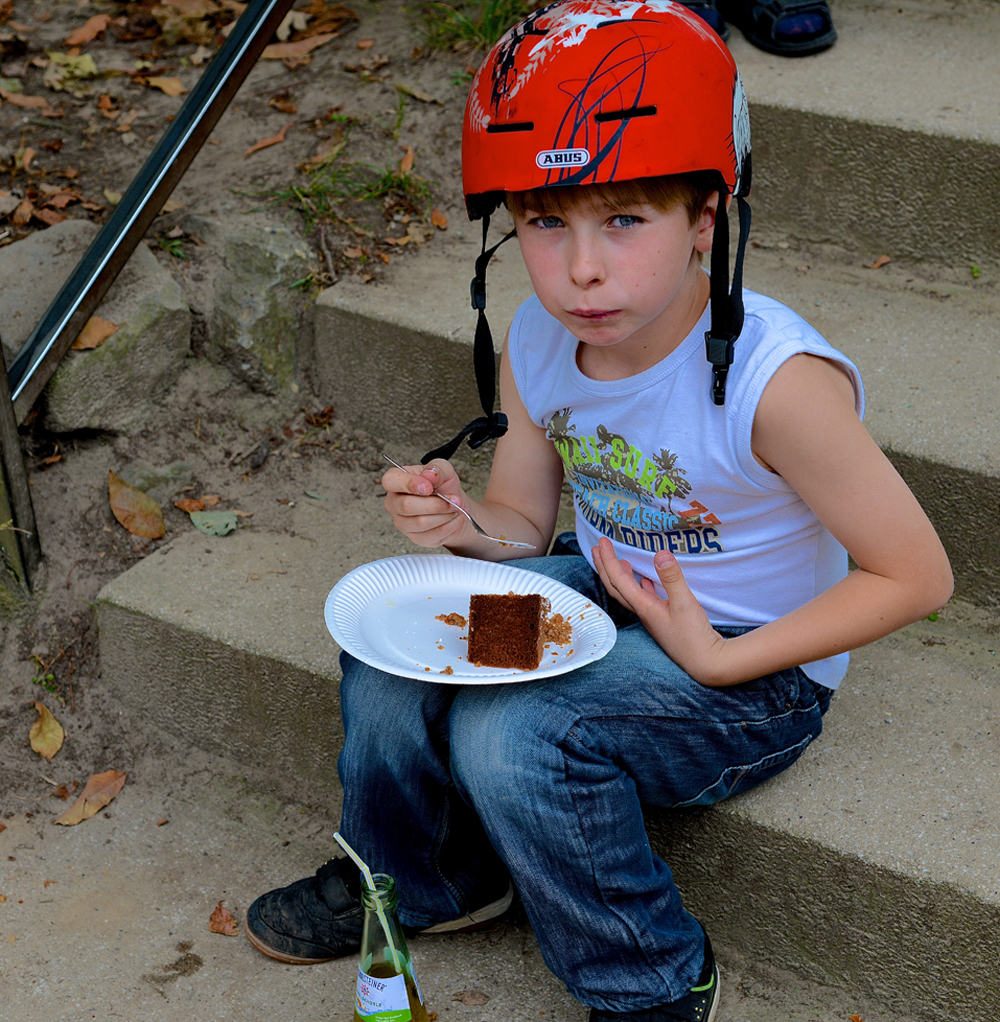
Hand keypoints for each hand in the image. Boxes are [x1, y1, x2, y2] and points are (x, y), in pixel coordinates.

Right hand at [382, 458, 470, 547]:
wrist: (453, 506)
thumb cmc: (443, 486)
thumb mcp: (444, 469)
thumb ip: (437, 468)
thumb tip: (429, 475)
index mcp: (396, 481)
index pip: (390, 481)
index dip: (409, 484)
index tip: (429, 487)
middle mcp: (394, 503)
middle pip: (407, 506)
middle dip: (436, 503)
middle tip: (455, 500)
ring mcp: (403, 522)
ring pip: (422, 522)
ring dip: (446, 515)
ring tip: (458, 507)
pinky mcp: (416, 537)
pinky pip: (433, 534)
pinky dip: (450, 525)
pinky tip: (456, 517)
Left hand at [591, 537, 729, 685]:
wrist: (706, 662)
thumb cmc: (695, 637)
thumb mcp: (685, 603)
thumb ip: (672, 578)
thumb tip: (661, 553)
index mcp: (643, 607)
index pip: (618, 580)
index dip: (608, 559)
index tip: (602, 541)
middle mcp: (643, 612)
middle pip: (616, 587)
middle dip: (604, 566)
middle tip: (598, 547)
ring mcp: (652, 616)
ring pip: (628, 592)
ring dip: (619, 575)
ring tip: (617, 560)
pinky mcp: (663, 619)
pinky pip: (645, 599)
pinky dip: (640, 586)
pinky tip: (645, 580)